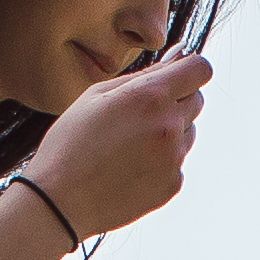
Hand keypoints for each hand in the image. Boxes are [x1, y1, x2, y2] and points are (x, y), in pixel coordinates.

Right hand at [22, 52, 209, 236]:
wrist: (59, 202)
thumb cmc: (70, 143)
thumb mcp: (96, 95)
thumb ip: (144, 74)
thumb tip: (178, 57)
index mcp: (151, 96)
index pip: (200, 69)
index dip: (189, 68)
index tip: (176, 74)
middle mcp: (170, 126)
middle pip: (196, 99)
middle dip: (176, 98)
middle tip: (139, 112)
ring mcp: (174, 159)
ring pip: (188, 131)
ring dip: (169, 130)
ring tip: (128, 143)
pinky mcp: (172, 185)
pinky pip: (177, 161)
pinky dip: (161, 160)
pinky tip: (128, 166)